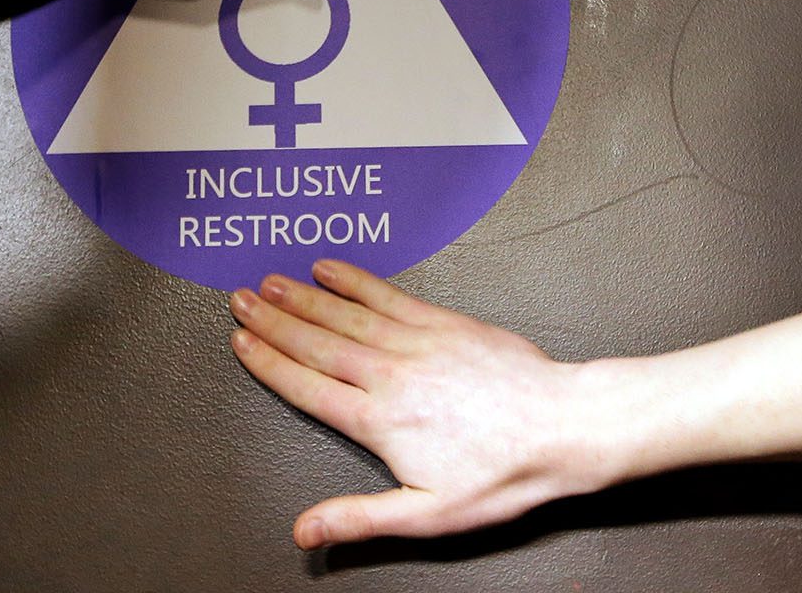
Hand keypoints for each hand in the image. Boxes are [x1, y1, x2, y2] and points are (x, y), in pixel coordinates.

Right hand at [229, 260, 621, 548]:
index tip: (241, 343)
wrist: (562, 427)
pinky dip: (355, 280)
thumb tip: (306, 532)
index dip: (268, 363)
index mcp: (378, 421)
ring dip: (303, 296)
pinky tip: (332, 269)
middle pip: (316, 342)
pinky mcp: (443, 322)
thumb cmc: (502, 474)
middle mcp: (389, 374)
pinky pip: (388, 295)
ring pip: (345, 313)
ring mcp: (416, 342)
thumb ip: (359, 518)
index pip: (306, 386)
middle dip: (273, 320)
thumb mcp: (427, 514)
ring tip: (271, 281)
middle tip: (239, 300)